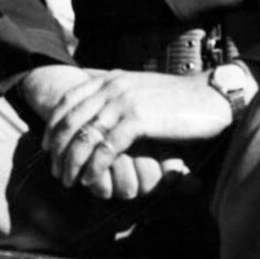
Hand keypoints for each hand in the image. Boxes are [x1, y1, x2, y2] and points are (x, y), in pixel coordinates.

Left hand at [36, 68, 230, 196]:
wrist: (211, 97)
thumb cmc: (177, 100)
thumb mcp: (139, 90)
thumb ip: (116, 95)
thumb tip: (95, 111)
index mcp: (109, 78)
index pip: (68, 101)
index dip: (53, 126)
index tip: (47, 148)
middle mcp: (112, 86)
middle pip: (71, 121)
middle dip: (58, 149)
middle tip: (55, 171)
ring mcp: (124, 101)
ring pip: (85, 136)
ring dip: (72, 162)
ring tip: (69, 180)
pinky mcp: (139, 119)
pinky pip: (107, 147)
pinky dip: (95, 166)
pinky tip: (90, 179)